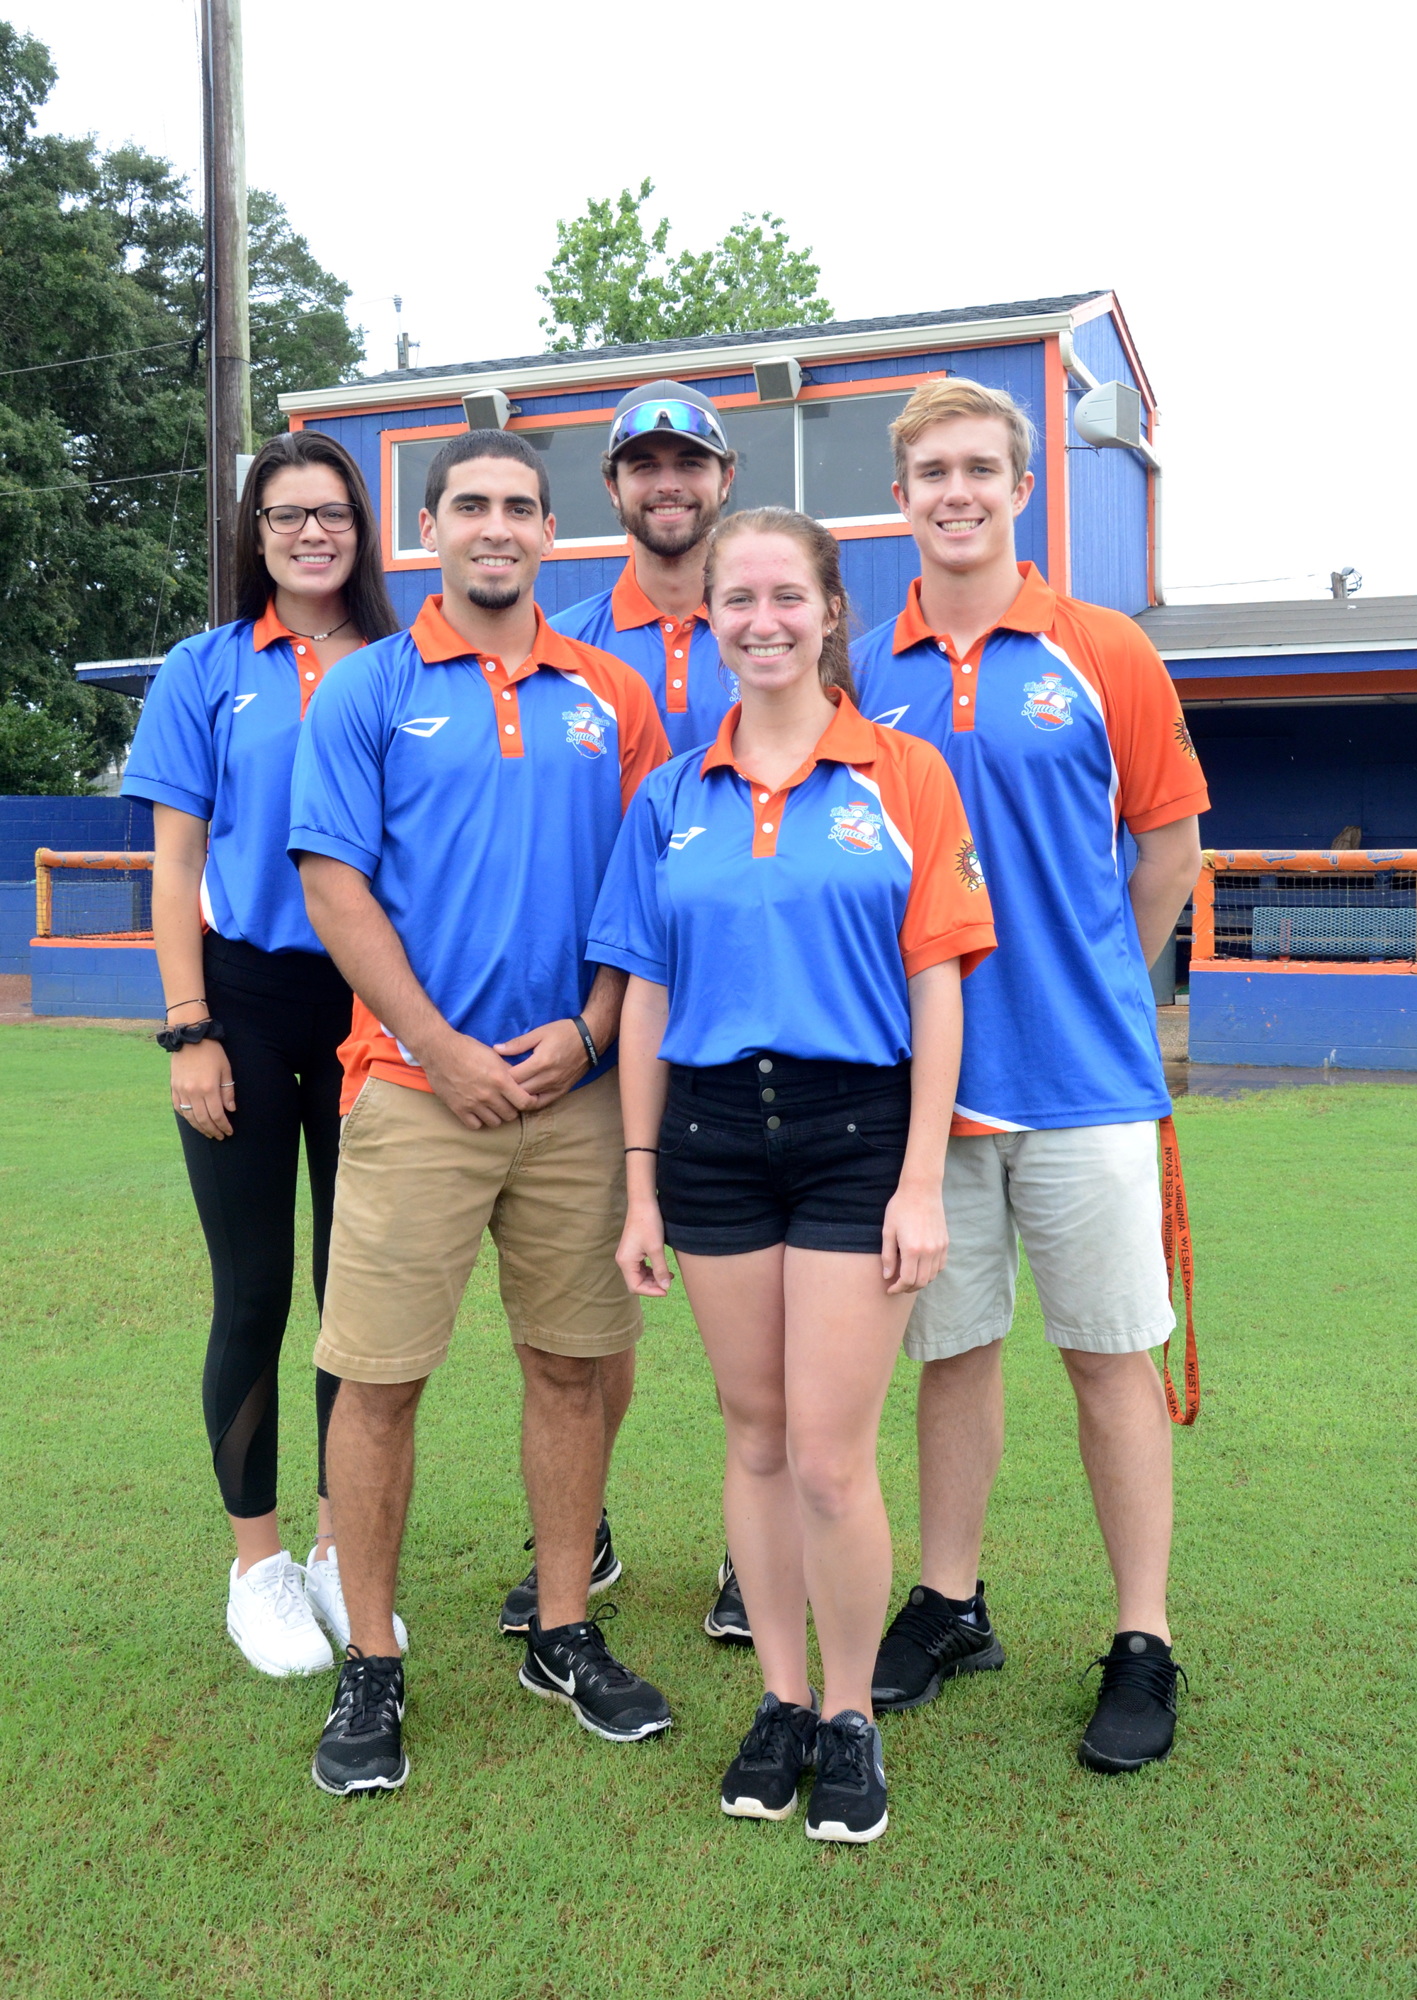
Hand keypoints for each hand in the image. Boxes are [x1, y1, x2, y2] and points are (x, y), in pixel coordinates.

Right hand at [171, 1039, 234, 1139]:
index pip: (217, 1115)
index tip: (229, 1132)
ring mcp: (181, 1091)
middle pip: (203, 1119)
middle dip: (213, 1130)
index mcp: (208, 1088)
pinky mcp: (174, 1087)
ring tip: (208, 1133)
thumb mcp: (225, 1069)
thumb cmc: (212, 1052)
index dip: (224, 1126)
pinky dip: (186, 1117)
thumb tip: (230, 1110)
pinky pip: (179, 1108)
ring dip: (200, 1128)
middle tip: (220, 1137)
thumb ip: (228, 1091)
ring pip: (190, 1117)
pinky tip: (193, 1121)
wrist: (190, 1037)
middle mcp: (193, 1092)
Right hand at [419, 1031, 539, 1129]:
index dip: (530, 1103)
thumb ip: (509, 1071)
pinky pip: (475, 1125)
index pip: (524, 1102)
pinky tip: (478, 1111)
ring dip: (497, 1116)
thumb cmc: (468, 1049)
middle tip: (508, 1101)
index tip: (528, 1100)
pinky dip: (479, 1120)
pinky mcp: (458, 1109)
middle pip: (511, 1115)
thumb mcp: (494, 1055)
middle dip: (512, 1108)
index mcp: (500, 1080)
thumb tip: (521, 1081)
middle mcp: (488, 1095)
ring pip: (495, 1123)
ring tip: (493, 1107)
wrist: (439, 1050)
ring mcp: (473, 1104)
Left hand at [492, 1017, 590, 1108]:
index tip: (494, 1071)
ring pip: (529, 1100)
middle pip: (519, 1091)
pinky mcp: (562, 1091)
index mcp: (541, 1062)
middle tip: (497, 1082)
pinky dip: (530, 1102)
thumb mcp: (539, 1033)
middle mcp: (548, 1078)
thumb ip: (517, 1043)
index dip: (500, 1076)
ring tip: (508, 1090)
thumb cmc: (564, 1032)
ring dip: (517, 1096)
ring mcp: (556, 1087)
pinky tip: (523, 1097)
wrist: (590, 1039)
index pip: (513, 1077)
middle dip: (506, 1088)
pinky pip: (542, 1103)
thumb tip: (496, 1049)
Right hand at [616, 1197, 673, 1298]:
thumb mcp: (656, 1249)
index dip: (651, 1292)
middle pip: (636, 1282)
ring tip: (668, 1275)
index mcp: (625, 1262)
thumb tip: (665, 1287)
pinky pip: (640, 1267)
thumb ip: (660, 1270)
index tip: (666, 1290)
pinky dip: (651, 1270)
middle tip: (669, 1284)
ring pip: (639, 1275)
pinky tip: (662, 1268)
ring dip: (653, 1278)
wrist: (643, 1204)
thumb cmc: (648, 1224)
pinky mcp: (632, 1250)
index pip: (635, 1287)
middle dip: (652, 1285)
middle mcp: (623, 1260)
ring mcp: (627, 1255)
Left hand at [881, 1178, 947, 1295]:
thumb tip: (887, 1276)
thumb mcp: (888, 1231)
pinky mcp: (945, 1242)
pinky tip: (921, 1268)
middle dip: (908, 1288)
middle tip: (897, 1286)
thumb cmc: (901, 1207)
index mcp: (912, 1250)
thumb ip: (888, 1256)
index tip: (889, 1289)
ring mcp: (939, 1247)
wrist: (921, 1189)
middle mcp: (929, 1251)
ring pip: (932, 1276)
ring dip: (920, 1281)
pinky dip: (931, 1272)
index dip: (897, 1288)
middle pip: (921, 1282)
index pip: (907, 1280)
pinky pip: (940, 1265)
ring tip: (908, 1278)